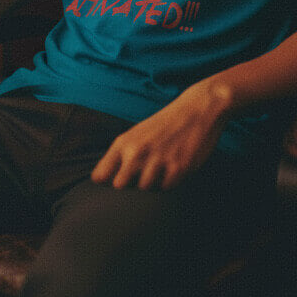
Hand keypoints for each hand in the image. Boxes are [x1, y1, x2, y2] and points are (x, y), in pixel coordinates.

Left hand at [91, 83, 232, 189]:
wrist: (197, 109)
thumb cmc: (164, 125)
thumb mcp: (136, 134)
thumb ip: (119, 156)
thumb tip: (99, 181)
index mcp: (123, 142)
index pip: (99, 175)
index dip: (106, 180)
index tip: (115, 178)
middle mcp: (137, 152)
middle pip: (119, 185)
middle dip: (129, 183)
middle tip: (142, 172)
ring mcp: (157, 160)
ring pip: (144, 187)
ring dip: (152, 181)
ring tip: (161, 166)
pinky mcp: (178, 168)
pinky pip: (165, 188)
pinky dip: (169, 181)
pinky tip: (174, 166)